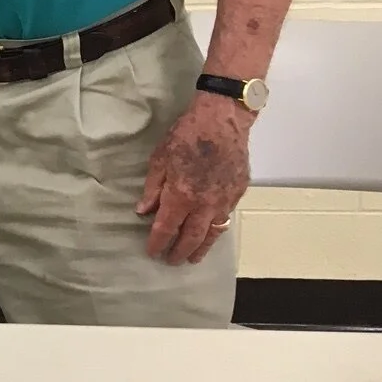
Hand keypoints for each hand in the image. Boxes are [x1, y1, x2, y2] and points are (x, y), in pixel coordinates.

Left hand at [138, 96, 252, 264]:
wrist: (222, 120)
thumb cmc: (186, 135)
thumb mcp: (160, 159)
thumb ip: (152, 188)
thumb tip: (143, 211)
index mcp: (181, 195)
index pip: (166, 228)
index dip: (158, 242)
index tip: (152, 252)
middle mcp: (205, 203)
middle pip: (192, 237)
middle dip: (180, 251)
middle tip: (172, 261)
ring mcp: (225, 200)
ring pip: (213, 232)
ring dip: (202, 248)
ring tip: (193, 258)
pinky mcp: (238, 193)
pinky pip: (225, 218)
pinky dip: (216, 229)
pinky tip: (210, 233)